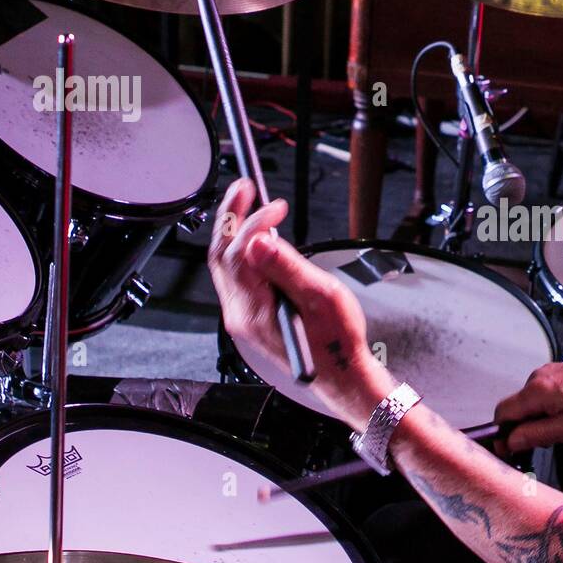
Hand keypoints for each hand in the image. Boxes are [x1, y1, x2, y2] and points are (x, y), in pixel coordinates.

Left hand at [208, 178, 391, 427]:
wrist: (341, 374)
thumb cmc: (337, 341)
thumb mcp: (321, 298)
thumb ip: (288, 268)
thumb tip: (258, 240)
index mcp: (255, 310)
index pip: (240, 255)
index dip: (253, 224)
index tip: (276, 207)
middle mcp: (240, 314)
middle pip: (221, 256)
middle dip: (231, 217)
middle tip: (244, 187)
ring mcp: (243, 315)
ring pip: (225, 265)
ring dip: (234, 230)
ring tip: (247, 201)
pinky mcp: (250, 315)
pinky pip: (236, 275)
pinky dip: (243, 249)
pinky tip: (256, 235)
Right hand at [491, 357, 562, 454]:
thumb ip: (536, 435)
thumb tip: (512, 441)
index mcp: (537, 391)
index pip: (502, 413)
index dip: (502, 435)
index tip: (506, 449)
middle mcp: (537, 377)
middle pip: (514, 407)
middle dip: (521, 428)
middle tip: (539, 443)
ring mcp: (547, 372)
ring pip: (527, 401)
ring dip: (535, 418)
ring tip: (560, 427)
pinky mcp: (556, 371)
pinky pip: (540, 393)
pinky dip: (544, 407)